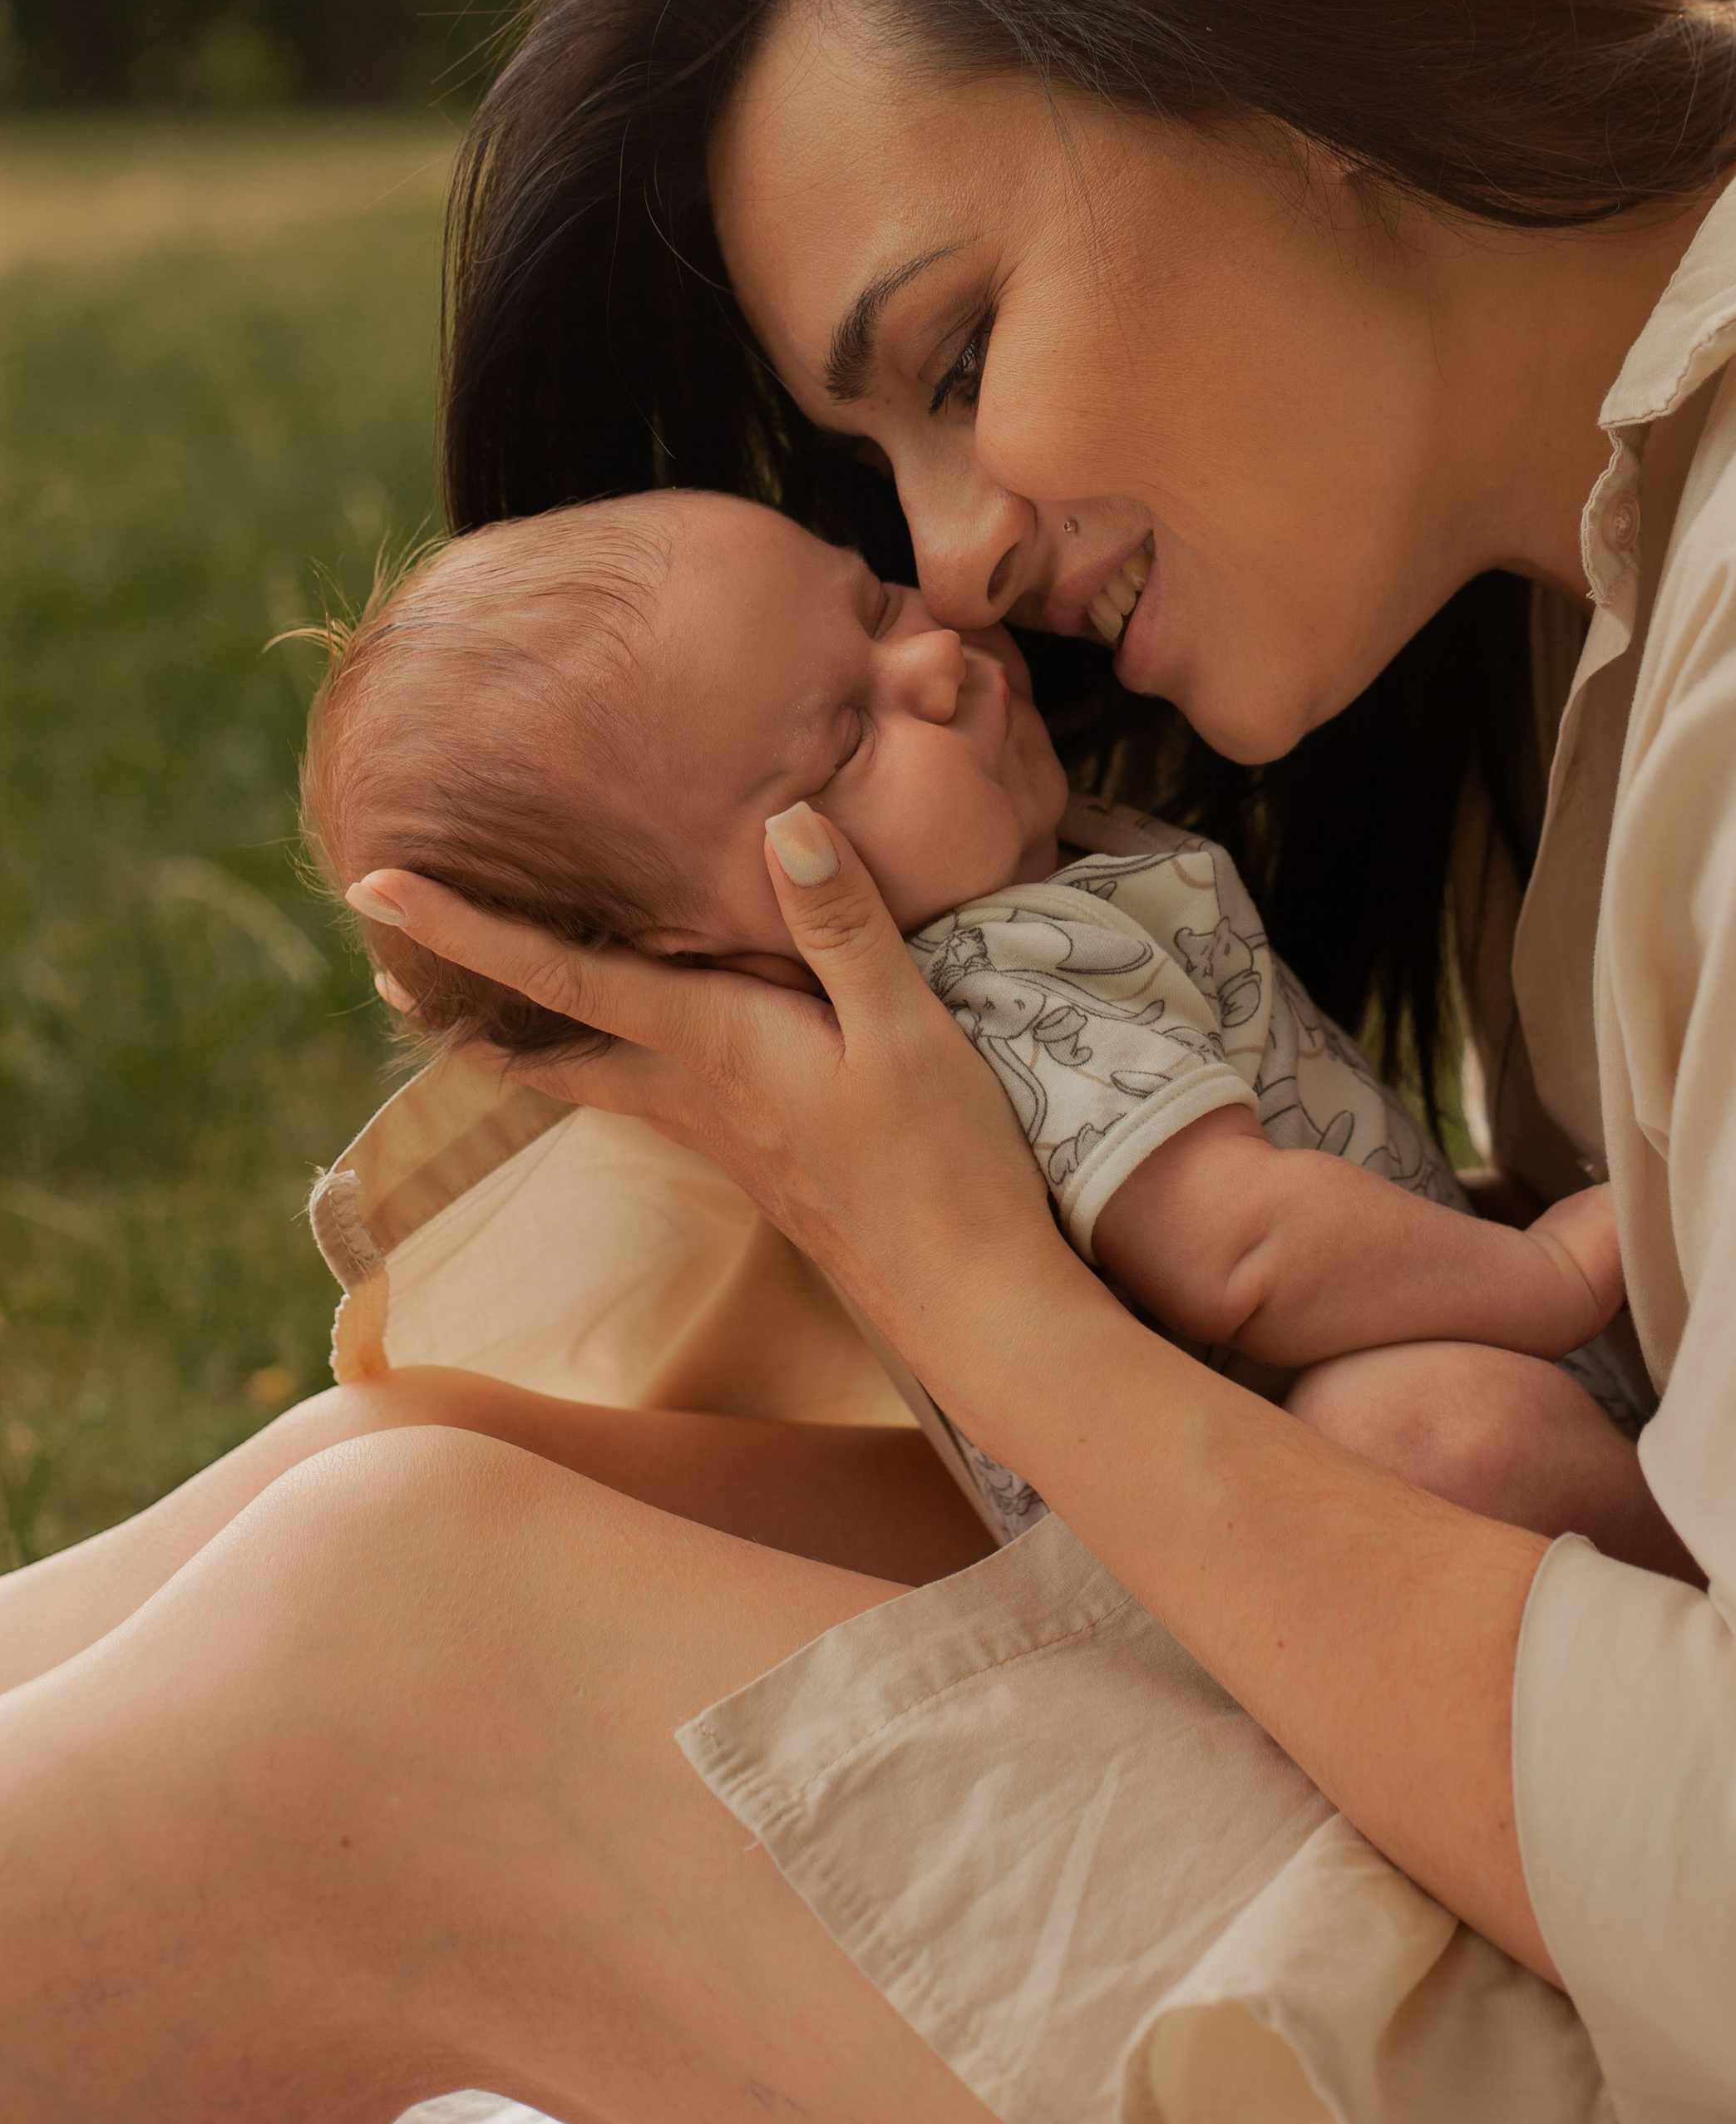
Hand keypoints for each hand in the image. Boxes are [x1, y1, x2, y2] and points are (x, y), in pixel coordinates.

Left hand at [345, 807, 1060, 1353]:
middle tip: (386, 971)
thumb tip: (779, 819)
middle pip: (550, 1044)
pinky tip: (636, 1055)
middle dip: (467, 1005)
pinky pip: (654, 1096)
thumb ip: (841, 924)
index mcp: (716, 1047)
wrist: (974, 1303)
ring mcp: (725, 1136)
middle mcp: (698, 1094)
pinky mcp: (761, 1161)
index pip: (562, 980)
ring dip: (527, 1041)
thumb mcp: (906, 1028)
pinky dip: (605, 1064)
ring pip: (596, 1077)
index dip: (465, 931)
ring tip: (473, 1011)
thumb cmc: (948, 1165)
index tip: (373, 891)